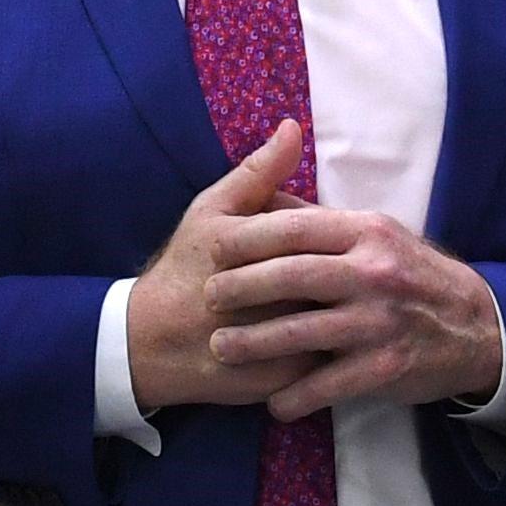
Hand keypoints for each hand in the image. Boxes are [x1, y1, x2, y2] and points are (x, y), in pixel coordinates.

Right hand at [125, 124, 325, 412]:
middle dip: (344, 270)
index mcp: (235, 244)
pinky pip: (328, 360)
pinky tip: (343, 335)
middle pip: (326, 274)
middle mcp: (253, 293)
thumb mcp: (212, 210)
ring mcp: (267, 339)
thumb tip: (292, 127)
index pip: (302, 229)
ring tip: (355, 301)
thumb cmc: (185, 267)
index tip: (333, 236)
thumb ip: (257, 172)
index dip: (322, 230)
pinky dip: (340, 345)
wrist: (149, 343)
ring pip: (333, 318)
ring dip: (349, 309)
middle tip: (352, 268)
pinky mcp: (276, 378)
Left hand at [202, 203, 504, 420]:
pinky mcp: (385, 367)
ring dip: (255, 343)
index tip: (214, 248)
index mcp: (367, 232)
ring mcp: (380, 322)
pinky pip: (328, 385)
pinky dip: (295, 396)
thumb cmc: (412, 274)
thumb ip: (322, 223)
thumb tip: (264, 198)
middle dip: (243, 287)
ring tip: (221, 347)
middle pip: (293, 276)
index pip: (297, 228)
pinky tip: (272, 402)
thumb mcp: (378, 234)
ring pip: (303, 333)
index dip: (249, 239)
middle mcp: (374, 273)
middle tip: (208, 297)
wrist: (478, 326)